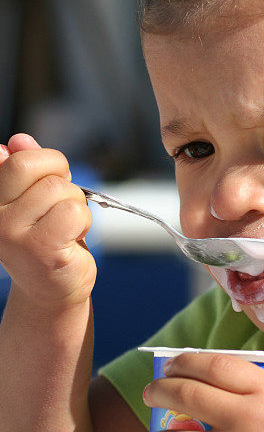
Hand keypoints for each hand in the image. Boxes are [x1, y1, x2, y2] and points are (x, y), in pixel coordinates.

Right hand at [0, 134, 94, 308]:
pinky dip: (83, 221)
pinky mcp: (40, 249)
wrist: (52, 291)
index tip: (53, 182)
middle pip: (33, 166)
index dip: (47, 163)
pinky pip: (73, 212)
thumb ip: (27, 170)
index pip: (18, 158)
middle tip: (65, 203)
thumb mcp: (34, 201)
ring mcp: (13, 233)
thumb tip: (19, 140)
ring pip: (59, 189)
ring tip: (68, 228)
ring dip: (76, 206)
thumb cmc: (48, 242)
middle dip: (62, 178)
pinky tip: (73, 238)